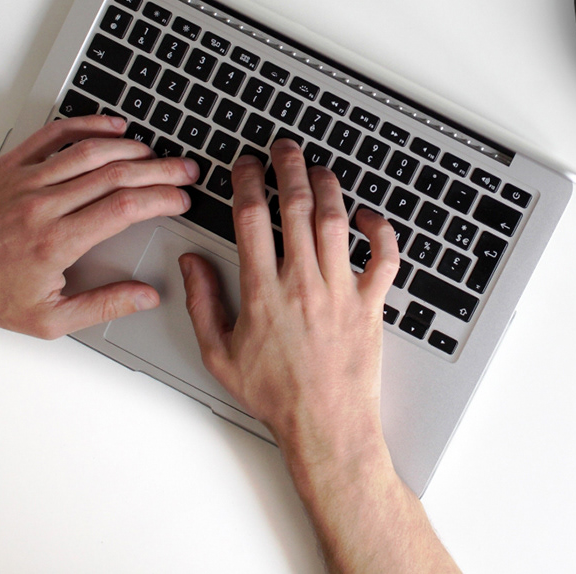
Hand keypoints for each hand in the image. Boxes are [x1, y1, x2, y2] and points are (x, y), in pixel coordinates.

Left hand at [0, 114, 198, 338]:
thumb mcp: (46, 319)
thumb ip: (102, 306)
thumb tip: (145, 297)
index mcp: (56, 243)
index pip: (124, 208)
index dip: (161, 199)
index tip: (181, 201)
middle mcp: (44, 205)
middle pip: (117, 174)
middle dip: (161, 170)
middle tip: (186, 171)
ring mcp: (27, 180)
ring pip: (91, 151)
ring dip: (133, 148)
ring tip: (158, 155)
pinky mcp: (13, 165)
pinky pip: (56, 135)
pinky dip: (88, 126)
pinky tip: (112, 127)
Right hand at [181, 139, 399, 465]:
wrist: (324, 427)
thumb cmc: (274, 395)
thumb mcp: (219, 354)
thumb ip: (202, 303)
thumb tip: (192, 263)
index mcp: (262, 292)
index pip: (250, 218)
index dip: (246, 182)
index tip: (245, 165)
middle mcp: (301, 283)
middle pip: (295, 207)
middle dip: (288, 168)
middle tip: (284, 148)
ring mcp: (340, 291)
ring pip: (335, 222)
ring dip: (328, 187)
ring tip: (318, 169)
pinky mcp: (370, 304)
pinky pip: (383, 257)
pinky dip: (381, 231)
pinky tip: (368, 215)